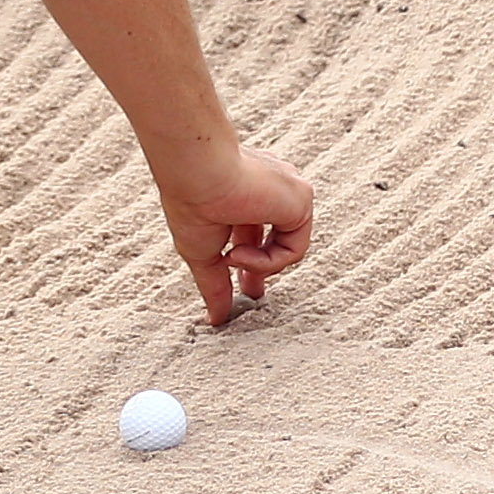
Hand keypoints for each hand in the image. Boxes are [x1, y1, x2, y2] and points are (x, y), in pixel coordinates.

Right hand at [161, 140, 315, 327]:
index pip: (257, 230)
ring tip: (231, 258)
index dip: (252, 260)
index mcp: (244, 194)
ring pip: (287, 247)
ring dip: (258, 264)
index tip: (243, 284)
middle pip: (277, 238)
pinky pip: (295, 248)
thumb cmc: (192, 205)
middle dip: (264, 267)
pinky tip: (240, 253)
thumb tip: (215, 319)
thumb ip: (215, 286)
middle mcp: (269, 190)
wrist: (199, 175)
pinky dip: (268, 260)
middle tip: (251, 291)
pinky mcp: (301, 198)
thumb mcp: (203, 253)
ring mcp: (287, 194)